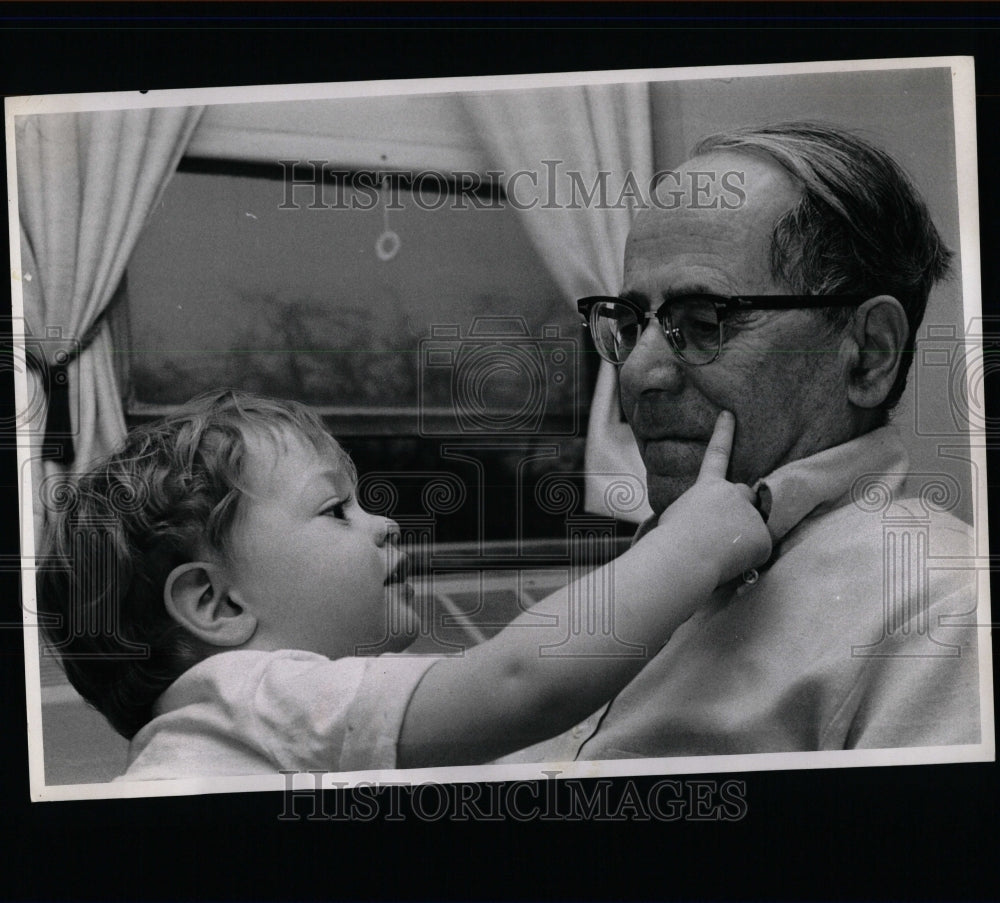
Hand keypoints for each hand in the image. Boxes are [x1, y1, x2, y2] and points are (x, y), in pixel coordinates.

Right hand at [653, 411, 771, 583]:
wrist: (683, 558)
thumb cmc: (671, 543)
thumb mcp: (678, 517)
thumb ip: (699, 511)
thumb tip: (709, 527)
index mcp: (706, 488)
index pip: (717, 454)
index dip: (723, 433)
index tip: (728, 414)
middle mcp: (732, 493)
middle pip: (746, 495)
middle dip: (741, 510)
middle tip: (722, 532)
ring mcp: (750, 513)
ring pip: (754, 525)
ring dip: (742, 537)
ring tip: (719, 551)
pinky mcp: (763, 537)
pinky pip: (759, 549)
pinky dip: (749, 557)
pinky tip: (732, 562)